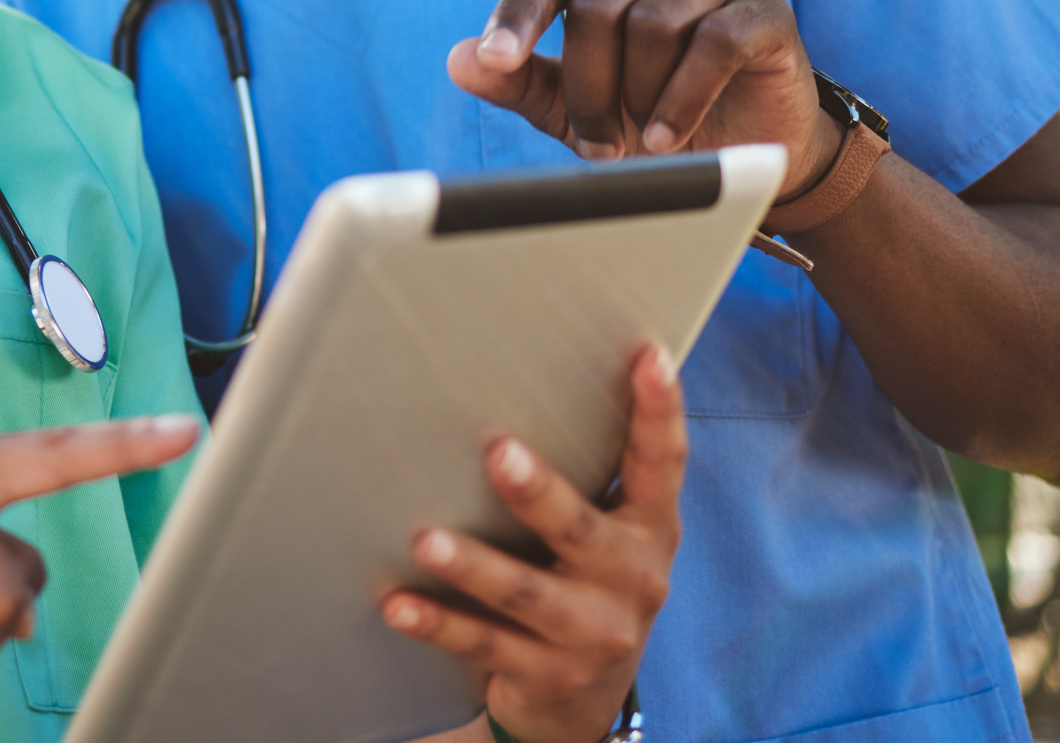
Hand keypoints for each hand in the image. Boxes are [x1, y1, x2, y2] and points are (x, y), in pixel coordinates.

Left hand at [381, 348, 684, 742]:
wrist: (585, 701)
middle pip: (581, 530)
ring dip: (473, 566)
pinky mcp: (550, 677)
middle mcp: (633, 580)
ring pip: (526, 594)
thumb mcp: (606, 533)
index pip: (662, 464)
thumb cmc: (584, 580)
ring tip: (425, 539)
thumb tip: (513, 372)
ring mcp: (593, 635)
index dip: (659, 411)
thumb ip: (585, 475)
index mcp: (650, 528)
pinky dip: (437, 623)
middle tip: (497, 453)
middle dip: (539, 493)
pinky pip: (484, 644)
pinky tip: (397, 604)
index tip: (649, 357)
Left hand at [448, 0, 835, 194]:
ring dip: (636, 98)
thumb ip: (518, 81)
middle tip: (594, 146)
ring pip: (651, 23)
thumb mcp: (572, 105)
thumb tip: (457, 60)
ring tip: (641, 141)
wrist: (743, 149)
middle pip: (596, 7)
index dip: (517, 13)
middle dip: (586, 88)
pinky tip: (667, 139)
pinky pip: (713, 42)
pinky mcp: (765, 9)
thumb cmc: (648, 113)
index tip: (494, 60)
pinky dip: (682, 100)